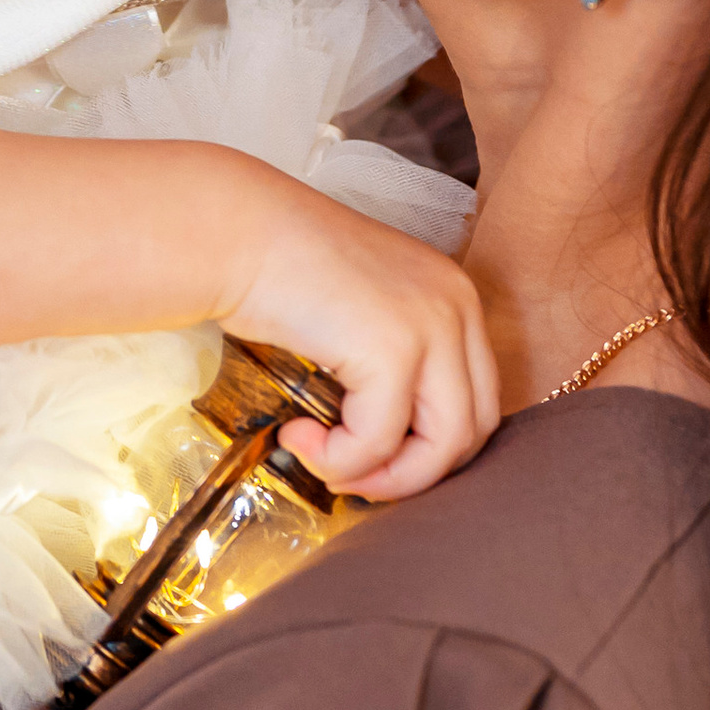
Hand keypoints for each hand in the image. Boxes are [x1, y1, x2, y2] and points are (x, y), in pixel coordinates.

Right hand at [222, 175, 500, 500]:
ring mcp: (431, 325)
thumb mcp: (359, 311)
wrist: (233, 231)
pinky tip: (297, 435)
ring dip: (381, 478)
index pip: (475, 400)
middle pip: (472, 430)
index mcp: (454, 297)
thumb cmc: (276, 267)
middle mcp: (457, 306)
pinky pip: (378, 442)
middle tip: (350, 476)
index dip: (428, 448)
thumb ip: (390, 363)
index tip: (373, 460)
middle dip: (412, 473)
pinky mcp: (392, 349)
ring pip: (442, 447)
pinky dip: (338, 459)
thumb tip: (390, 450)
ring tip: (326, 465)